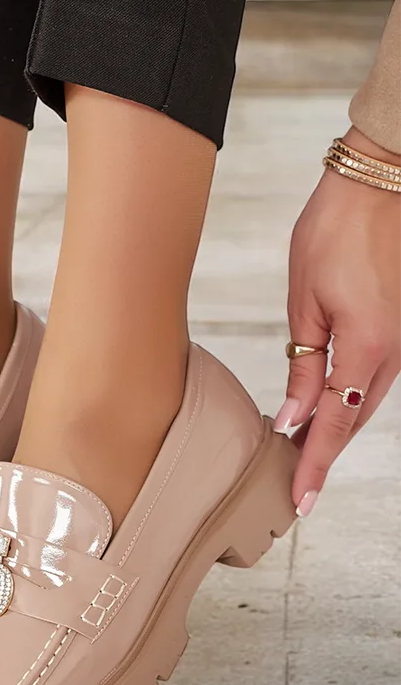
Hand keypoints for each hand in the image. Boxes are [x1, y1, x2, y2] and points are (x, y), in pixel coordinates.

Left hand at [275, 127, 400, 516]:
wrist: (378, 183)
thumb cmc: (334, 232)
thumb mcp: (306, 301)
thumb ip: (304, 364)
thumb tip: (295, 416)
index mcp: (366, 348)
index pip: (334, 424)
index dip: (315, 464)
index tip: (301, 501)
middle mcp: (392, 352)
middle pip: (352, 420)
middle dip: (323, 453)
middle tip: (293, 482)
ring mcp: (400, 341)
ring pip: (363, 402)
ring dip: (335, 429)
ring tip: (301, 452)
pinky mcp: (396, 328)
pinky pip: (372, 378)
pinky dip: (346, 400)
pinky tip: (323, 408)